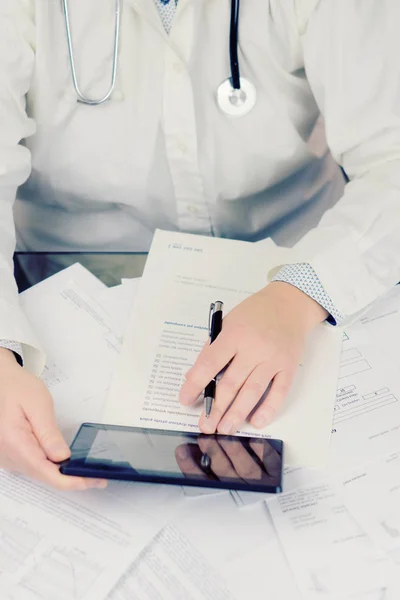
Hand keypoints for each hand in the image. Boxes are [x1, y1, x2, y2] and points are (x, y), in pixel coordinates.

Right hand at [0, 349, 106, 490]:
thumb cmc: (17, 387)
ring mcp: (6, 457)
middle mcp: (7, 456)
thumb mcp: (38, 405)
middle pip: (43, 476)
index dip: (71, 481)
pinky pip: (32, 466)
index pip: (46, 473)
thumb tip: (62, 457)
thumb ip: (49, 433)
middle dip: (70, 479)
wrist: (0, 381)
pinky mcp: (10, 455)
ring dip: (60, 473)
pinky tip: (64, 463)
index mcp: (14, 443)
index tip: (92, 480)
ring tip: (84, 470)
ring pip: (38, 473)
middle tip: (96, 477)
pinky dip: (50, 466)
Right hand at [175, 436, 281, 486]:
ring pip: (246, 468)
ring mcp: (261, 483)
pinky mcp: (276, 475)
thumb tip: (188, 449)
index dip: (190, 467)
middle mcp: (243, 490)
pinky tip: (253, 439)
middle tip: (205, 438)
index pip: (203, 482)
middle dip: (213, 453)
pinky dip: (261, 451)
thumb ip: (203, 464)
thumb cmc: (241, 481)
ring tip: (224, 434)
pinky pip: (269, 463)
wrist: (273, 500)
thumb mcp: (219, 472)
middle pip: (225, 473)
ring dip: (233, 450)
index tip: (182, 451)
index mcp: (226, 493)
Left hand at [179, 282, 327, 433]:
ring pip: (253, 391)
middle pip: (231, 383)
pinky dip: (268, 409)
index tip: (185, 399)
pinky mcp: (288, 367)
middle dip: (215, 408)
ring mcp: (273, 358)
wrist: (289, 304)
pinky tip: (256, 421)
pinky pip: (279, 392)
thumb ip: (211, 348)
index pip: (210, 363)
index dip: (196, 384)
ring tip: (225, 428)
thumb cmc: (255, 313)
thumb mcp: (228, 323)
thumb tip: (193, 376)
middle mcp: (254, 348)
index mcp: (234, 334)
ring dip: (237, 413)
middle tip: (205, 425)